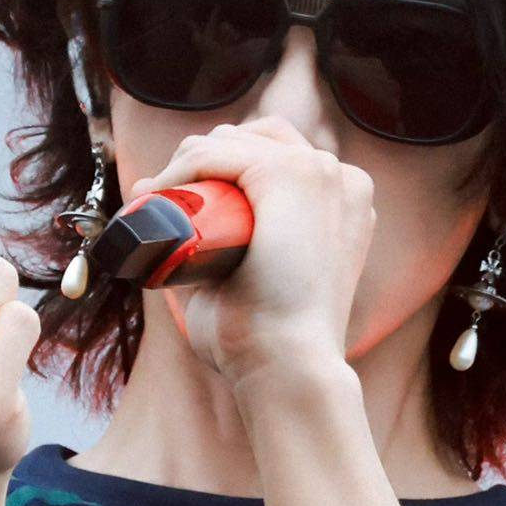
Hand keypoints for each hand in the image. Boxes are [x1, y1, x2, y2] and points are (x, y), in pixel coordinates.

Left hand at [130, 115, 376, 389]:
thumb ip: (221, 251)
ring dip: (187, 164)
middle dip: (203, 161)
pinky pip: (216, 151)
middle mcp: (341, 180)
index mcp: (344, 203)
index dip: (222, 169)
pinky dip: (179, 168)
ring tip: (160, 204)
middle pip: (254, 138)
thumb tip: (161, 215)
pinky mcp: (289, 175)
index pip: (274, 155)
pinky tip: (161, 194)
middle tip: (165, 202)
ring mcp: (318, 172)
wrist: (289, 367)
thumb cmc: (268, 342)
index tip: (180, 201)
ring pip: (231, 141)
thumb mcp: (252, 283)